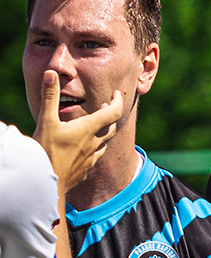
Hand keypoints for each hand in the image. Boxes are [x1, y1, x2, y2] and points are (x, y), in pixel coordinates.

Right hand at [32, 71, 120, 189]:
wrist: (45, 184)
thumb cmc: (45, 151)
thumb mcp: (46, 120)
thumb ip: (50, 96)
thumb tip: (51, 73)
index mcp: (88, 129)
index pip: (113, 112)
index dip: (118, 101)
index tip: (117, 93)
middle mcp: (94, 143)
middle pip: (111, 127)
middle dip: (110, 115)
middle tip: (105, 106)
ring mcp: (90, 158)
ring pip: (103, 143)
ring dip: (102, 132)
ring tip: (94, 126)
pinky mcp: (84, 170)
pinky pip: (94, 157)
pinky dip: (93, 149)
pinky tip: (84, 149)